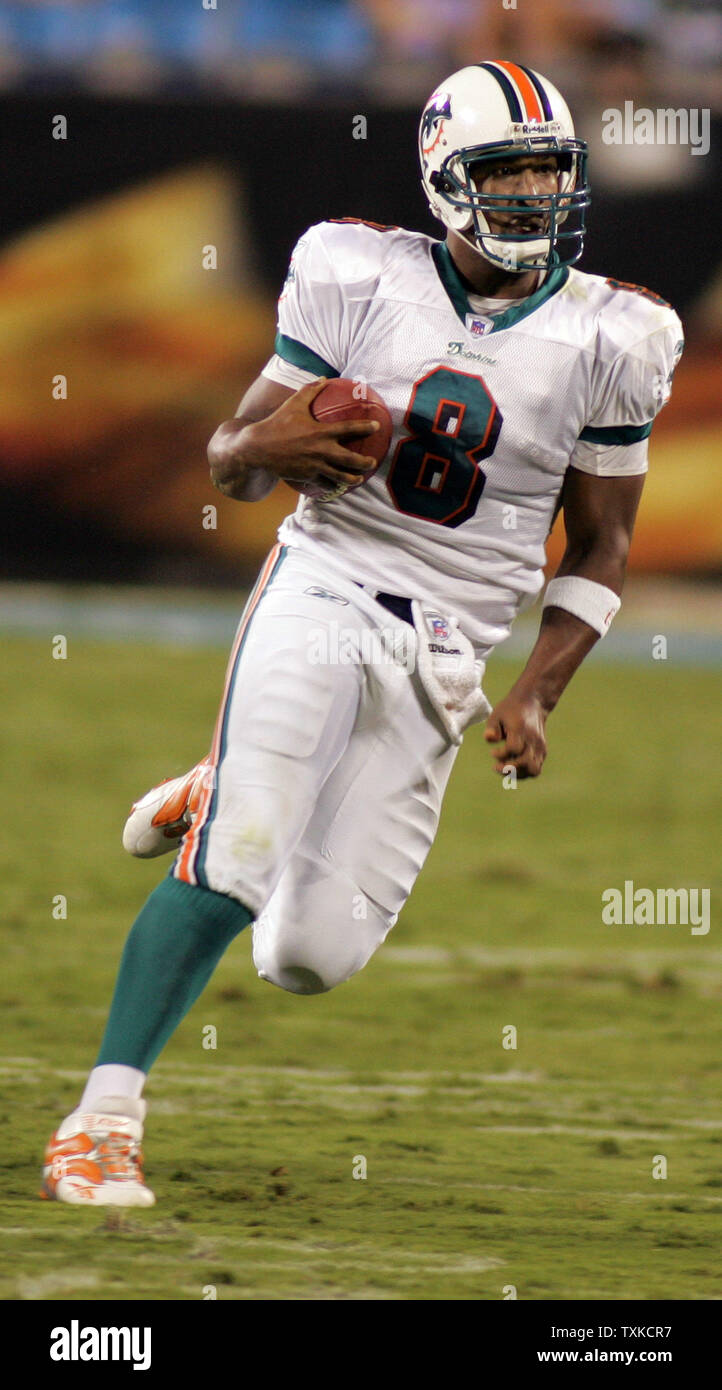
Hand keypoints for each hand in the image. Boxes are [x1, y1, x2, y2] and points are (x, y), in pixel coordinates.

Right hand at [240, 378, 379, 488]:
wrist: (258, 449)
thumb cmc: (277, 423)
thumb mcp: (293, 404)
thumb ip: (310, 390)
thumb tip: (323, 378)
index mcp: (320, 432)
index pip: (348, 429)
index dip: (364, 427)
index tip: (377, 425)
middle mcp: (320, 450)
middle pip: (349, 459)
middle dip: (364, 462)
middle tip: (374, 462)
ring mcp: (314, 465)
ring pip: (339, 476)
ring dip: (352, 479)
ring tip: (360, 479)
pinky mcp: (307, 476)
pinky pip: (324, 482)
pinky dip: (332, 485)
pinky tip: (338, 487)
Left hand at [484, 692, 546, 778]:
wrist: (534, 702)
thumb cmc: (511, 709)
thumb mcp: (497, 713)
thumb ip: (491, 728)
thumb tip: (490, 740)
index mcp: (520, 730)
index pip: (513, 749)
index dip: (501, 754)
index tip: (492, 751)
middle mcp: (533, 740)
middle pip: (525, 763)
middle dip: (509, 768)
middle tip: (497, 765)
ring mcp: (540, 747)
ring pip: (533, 770)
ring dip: (518, 774)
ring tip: (506, 768)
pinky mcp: (542, 751)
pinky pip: (536, 769)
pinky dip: (524, 772)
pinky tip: (513, 767)